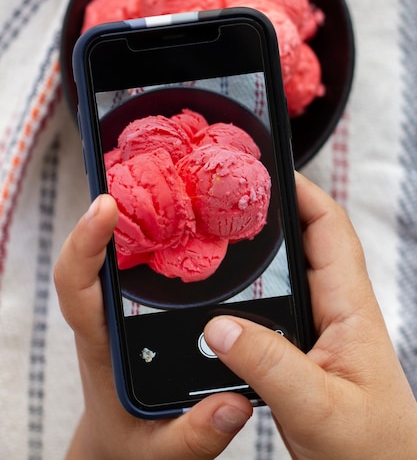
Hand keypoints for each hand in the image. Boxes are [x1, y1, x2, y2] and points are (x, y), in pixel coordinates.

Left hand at [54, 194, 251, 459]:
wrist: (124, 443)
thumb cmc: (133, 443)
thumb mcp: (163, 451)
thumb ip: (195, 434)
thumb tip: (234, 402)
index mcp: (101, 342)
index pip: (76, 285)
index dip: (84, 242)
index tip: (105, 206)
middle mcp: (109, 313)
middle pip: (98, 249)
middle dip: (114, 204)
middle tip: (143, 165)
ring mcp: (126, 306)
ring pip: (123, 248)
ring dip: (138, 209)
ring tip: (169, 172)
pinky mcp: (145, 303)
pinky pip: (145, 260)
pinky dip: (159, 230)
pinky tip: (188, 213)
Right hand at [205, 172, 416, 458]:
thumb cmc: (371, 450)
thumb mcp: (317, 408)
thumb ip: (269, 366)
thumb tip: (220, 326)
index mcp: (350, 308)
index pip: (331, 229)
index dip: (303, 193)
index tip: (266, 171)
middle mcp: (337, 309)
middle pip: (308, 240)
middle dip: (274, 213)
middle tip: (230, 197)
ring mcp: (322, 328)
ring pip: (291, 272)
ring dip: (262, 251)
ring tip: (222, 234)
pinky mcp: (306, 349)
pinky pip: (278, 304)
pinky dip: (254, 290)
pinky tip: (227, 297)